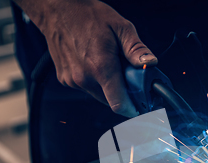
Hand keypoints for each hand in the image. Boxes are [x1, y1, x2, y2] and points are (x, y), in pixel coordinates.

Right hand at [13, 0, 157, 116]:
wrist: (57, 9)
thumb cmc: (87, 15)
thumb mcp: (121, 28)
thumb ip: (136, 50)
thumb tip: (150, 64)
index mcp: (101, 67)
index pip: (119, 104)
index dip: (133, 108)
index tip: (140, 103)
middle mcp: (84, 78)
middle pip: (111, 101)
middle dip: (122, 92)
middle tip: (126, 75)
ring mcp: (72, 80)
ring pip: (99, 95)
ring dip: (108, 86)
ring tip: (108, 64)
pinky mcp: (65, 80)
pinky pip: (86, 88)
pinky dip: (94, 81)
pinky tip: (94, 63)